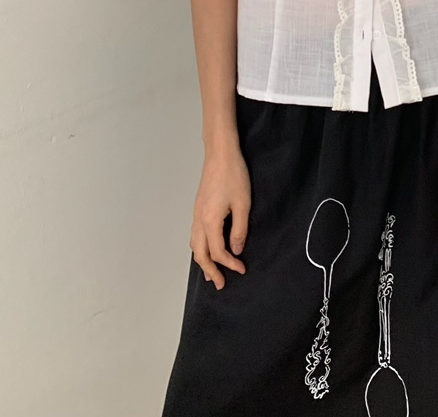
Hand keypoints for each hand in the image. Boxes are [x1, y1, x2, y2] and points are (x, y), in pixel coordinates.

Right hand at [189, 147, 251, 290]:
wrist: (220, 153)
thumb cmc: (233, 175)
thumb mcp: (242, 204)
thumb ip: (239, 230)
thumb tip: (236, 251)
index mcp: (209, 221)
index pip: (217, 252)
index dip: (229, 264)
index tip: (241, 269)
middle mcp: (198, 220)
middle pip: (200, 254)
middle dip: (210, 271)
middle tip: (221, 284)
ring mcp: (196, 213)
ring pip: (194, 244)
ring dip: (203, 260)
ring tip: (212, 272)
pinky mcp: (198, 207)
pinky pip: (195, 234)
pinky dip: (200, 247)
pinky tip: (207, 248)